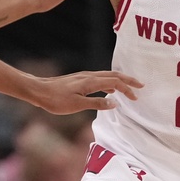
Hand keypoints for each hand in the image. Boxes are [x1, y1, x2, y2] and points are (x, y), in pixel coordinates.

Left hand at [28, 71, 142, 114]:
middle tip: (141, 86)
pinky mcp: (79, 80)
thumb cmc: (56, 100)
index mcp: (90, 82)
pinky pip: (100, 78)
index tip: (136, 97)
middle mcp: (89, 76)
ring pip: (107, 75)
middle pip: (113, 75)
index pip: (114, 83)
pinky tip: (109, 88)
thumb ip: (97, 104)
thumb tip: (115, 103)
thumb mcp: (77, 105)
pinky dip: (110, 82)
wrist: (38, 91)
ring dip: (120, 80)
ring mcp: (84, 77)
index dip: (127, 89)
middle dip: (128, 80)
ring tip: (129, 87)